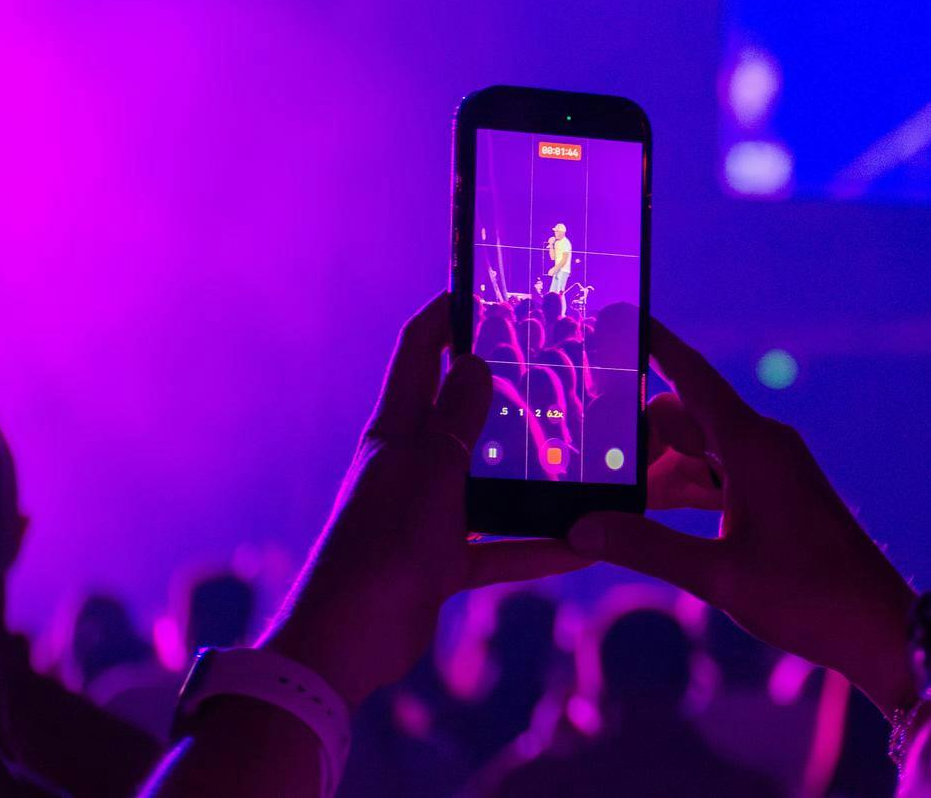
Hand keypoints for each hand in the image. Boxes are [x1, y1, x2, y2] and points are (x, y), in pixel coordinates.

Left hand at [262, 296, 596, 707]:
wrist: (344, 641)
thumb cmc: (381, 545)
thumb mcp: (429, 471)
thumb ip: (457, 418)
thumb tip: (474, 360)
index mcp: (396, 431)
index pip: (417, 353)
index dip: (444, 316)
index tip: (483, 290)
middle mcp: (412, 464)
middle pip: (461, 412)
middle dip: (504, 387)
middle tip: (559, 364)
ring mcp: (428, 513)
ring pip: (488, 480)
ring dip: (531, 470)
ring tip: (585, 449)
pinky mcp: (442, 561)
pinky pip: (501, 547)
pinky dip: (539, 546)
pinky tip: (586, 544)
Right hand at [568, 308, 917, 712]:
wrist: (877, 625)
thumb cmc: (808, 597)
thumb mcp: (718, 576)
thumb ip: (646, 547)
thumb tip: (580, 528)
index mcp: (752, 445)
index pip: (691, 375)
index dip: (653, 342)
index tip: (618, 314)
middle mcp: (764, 444)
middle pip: (685, 415)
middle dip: (636, 431)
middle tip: (581, 448)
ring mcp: (774, 468)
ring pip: (701, 447)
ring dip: (660, 464)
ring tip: (605, 482)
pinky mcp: (779, 493)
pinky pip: (722, 472)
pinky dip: (687, 483)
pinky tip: (652, 508)